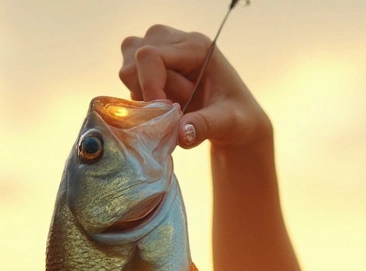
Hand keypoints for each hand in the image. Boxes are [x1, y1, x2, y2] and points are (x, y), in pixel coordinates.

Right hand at [119, 25, 271, 149]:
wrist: (236, 120)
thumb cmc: (237, 118)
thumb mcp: (228, 123)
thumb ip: (205, 126)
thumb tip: (180, 135)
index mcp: (196, 46)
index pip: (151, 56)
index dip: (150, 87)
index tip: (165, 114)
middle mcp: (173, 40)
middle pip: (134, 61)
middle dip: (149, 92)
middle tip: (179, 109)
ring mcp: (157, 49)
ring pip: (127, 71)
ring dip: (146, 96)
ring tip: (176, 106)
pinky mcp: (148, 65)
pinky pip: (129, 82)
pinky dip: (143, 100)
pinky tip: (166, 106)